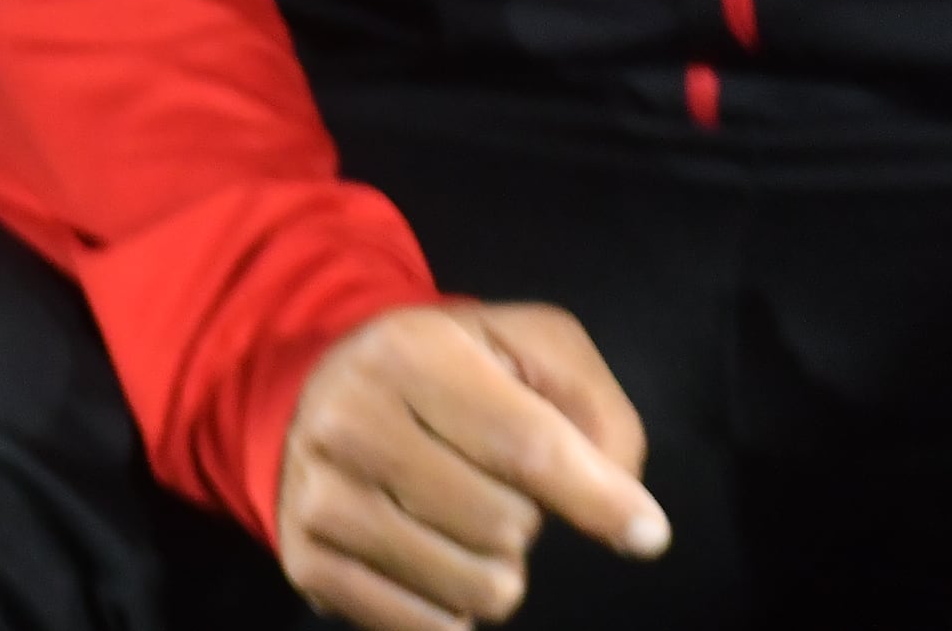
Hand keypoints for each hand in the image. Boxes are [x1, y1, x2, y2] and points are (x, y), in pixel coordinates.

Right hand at [273, 300, 663, 629]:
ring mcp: (319, 496)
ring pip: (474, 588)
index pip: (526, 447)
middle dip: (525, 519)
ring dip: (494, 569)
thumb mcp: (526, 348)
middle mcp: (349, 420)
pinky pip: (427, 628)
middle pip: (505, 526)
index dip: (599, 499)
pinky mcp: (306, 560)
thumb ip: (594, 411)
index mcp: (408, 352)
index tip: (645, 533)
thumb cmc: (447, 370)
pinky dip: (451, 610)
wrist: (313, 392)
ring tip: (460, 523)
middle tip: (490, 484)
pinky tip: (429, 559)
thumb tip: (628, 514)